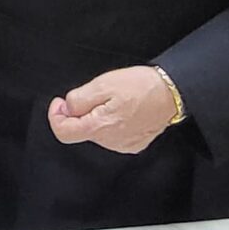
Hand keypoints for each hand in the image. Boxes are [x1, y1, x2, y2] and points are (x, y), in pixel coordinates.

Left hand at [48, 65, 177, 153]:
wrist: (172, 92)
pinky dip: (111, 123)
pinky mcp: (133, 144)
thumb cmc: (141, 86)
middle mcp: (110, 141)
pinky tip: (124, 110)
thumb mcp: (102, 84)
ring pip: (97, 132)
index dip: (56, 116)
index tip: (59, 103)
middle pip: (81, 130)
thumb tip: (66, 109)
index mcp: (100, 127)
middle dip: (80, 112)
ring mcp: (122, 145)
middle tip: (96, 94)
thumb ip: (79, 99)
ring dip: (97, 117)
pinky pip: (112, 135)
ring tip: (115, 100)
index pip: (64, 133)